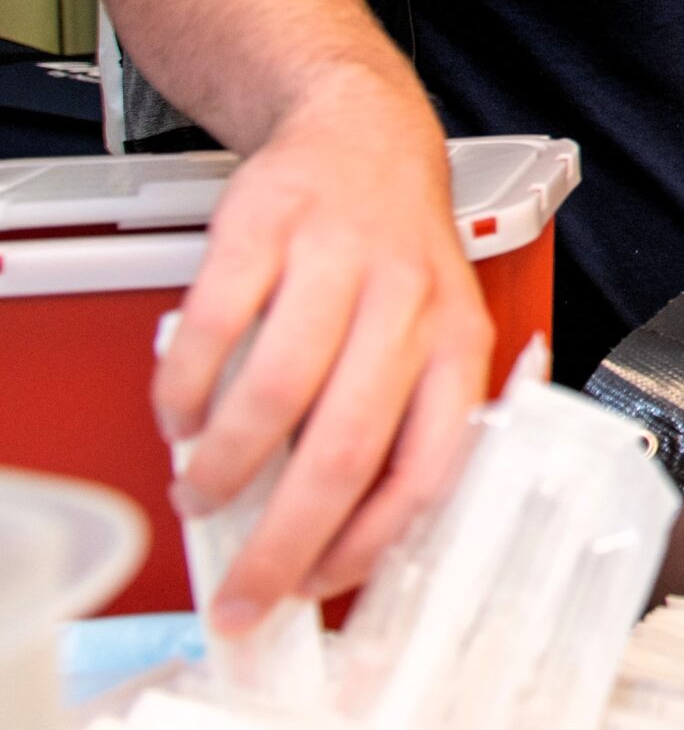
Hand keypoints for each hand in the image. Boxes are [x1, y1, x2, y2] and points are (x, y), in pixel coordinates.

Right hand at [154, 72, 492, 632]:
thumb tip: (344, 538)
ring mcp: (338, 261)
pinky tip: (179, 418)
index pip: (427, 466)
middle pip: (346, 446)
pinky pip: (217, 327)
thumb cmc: (396, 259)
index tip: (311, 591)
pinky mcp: (268, 228)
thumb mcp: (432, 336)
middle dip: (284, 538)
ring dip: (226, 466)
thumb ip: (400, 423)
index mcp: (459, 345)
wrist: (364, 138)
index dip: (366, 543)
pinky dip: (187, 389)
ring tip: (201, 493)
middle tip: (241, 587)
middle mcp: (408, 304)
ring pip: (279, 393)